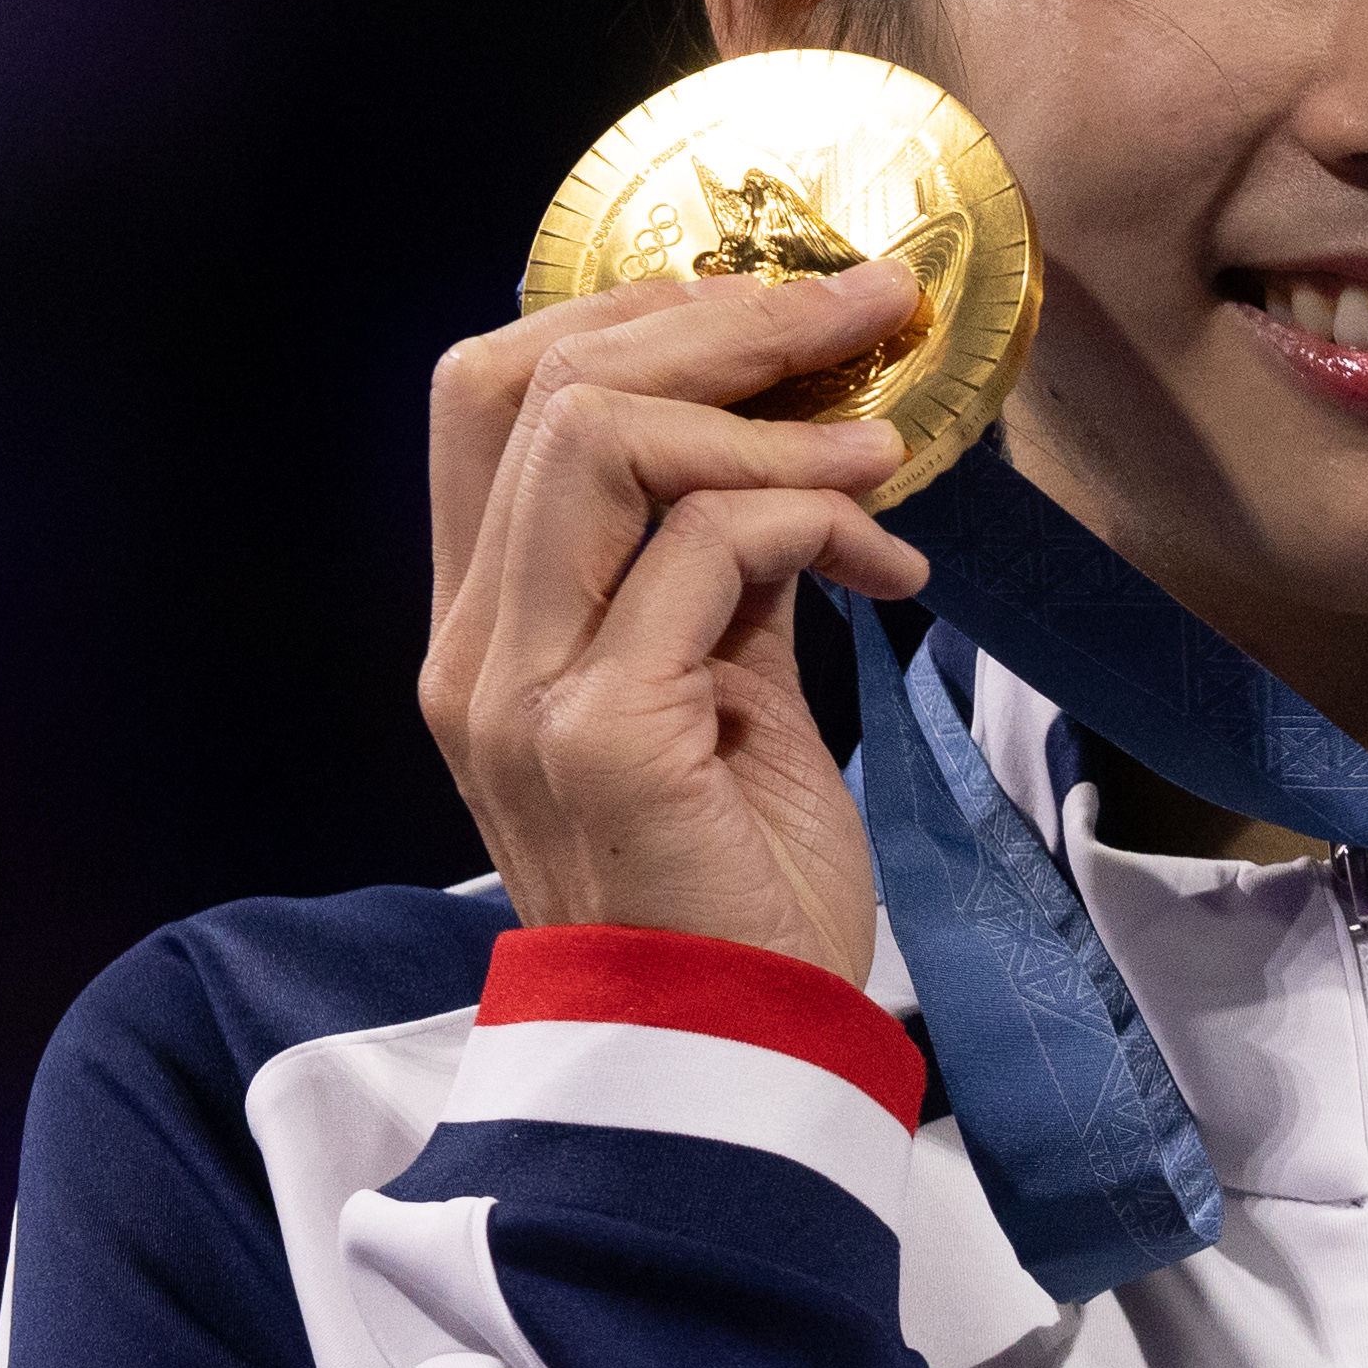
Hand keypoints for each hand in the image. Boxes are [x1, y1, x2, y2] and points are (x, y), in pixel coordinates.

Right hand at [419, 262, 930, 987]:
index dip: (631, 315)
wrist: (741, 1059)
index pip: (487, 394)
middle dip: (716, 317)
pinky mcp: (603, 735)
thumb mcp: (724, 687)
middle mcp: (474, 650)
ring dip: (768, 412)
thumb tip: (793, 434)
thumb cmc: (739, 883)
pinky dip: (817, 515)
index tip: (774, 308)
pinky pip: (709, 544)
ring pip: (598, 438)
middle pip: (534, 382)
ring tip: (882, 449)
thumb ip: (717, 566)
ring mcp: (522, 693)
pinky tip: (892, 563)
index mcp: (486, 628)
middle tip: (862, 309)